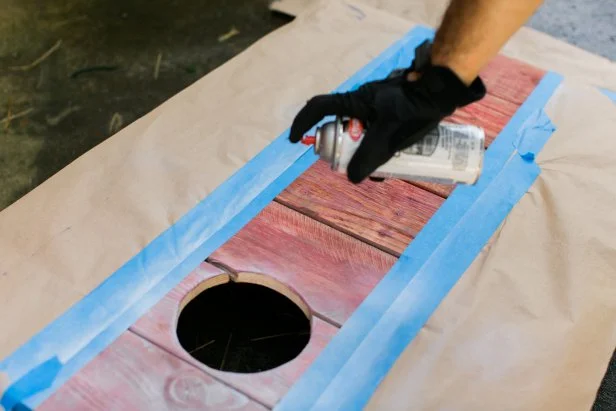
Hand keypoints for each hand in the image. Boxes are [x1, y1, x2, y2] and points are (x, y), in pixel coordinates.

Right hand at [288, 44, 486, 183]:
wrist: (442, 90)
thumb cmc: (413, 107)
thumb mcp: (389, 137)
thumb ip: (369, 157)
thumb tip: (353, 178)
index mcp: (353, 102)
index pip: (318, 109)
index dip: (302, 123)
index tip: (295, 140)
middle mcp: (360, 103)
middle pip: (340, 128)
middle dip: (343, 151)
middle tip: (352, 168)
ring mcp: (376, 107)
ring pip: (361, 134)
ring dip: (365, 152)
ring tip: (384, 170)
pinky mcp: (391, 112)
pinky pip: (377, 132)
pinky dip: (380, 147)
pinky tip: (397, 161)